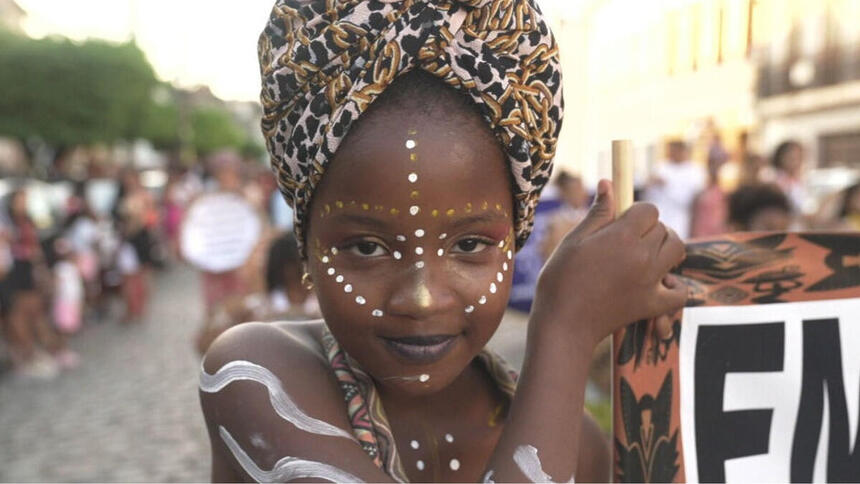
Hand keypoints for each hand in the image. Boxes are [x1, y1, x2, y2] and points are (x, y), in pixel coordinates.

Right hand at [532, 180, 686, 347]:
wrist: (563, 323)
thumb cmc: (561, 279)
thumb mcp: (574, 240)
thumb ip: (598, 212)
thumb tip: (609, 183)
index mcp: (623, 236)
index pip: (649, 209)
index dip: (636, 211)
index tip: (621, 220)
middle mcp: (643, 256)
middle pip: (663, 228)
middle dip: (648, 228)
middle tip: (626, 239)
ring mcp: (651, 282)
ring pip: (677, 250)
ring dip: (665, 247)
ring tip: (644, 253)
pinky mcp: (652, 305)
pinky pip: (680, 292)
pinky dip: (675, 286)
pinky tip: (660, 281)